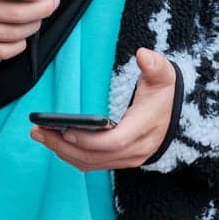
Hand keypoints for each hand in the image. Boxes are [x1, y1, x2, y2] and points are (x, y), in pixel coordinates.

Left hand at [30, 48, 177, 170]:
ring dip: (63, 152)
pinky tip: (55, 142)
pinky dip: (72, 156)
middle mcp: (137, 149)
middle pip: (96, 156)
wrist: (180, 116)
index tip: (66, 129)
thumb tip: (143, 55)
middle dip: (64, 146)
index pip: (115, 141)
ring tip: (39, 135)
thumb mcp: (165, 76)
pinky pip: (93, 164)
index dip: (89, 139)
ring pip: (91, 163)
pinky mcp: (120, 161)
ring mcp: (128, 158)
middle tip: (38, 131)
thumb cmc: (166, 93)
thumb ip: (154, 65)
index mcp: (145, 128)